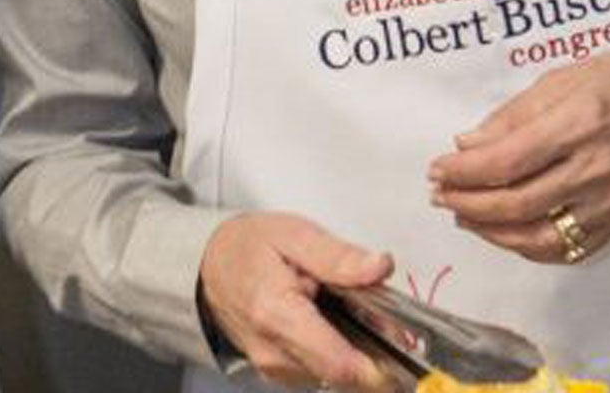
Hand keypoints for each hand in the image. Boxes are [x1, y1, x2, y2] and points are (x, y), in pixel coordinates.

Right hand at [198, 212, 396, 389]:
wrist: (206, 266)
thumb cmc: (247, 247)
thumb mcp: (292, 233)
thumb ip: (336, 255)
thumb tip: (379, 267)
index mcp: (277, 315)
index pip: (340, 365)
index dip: (381, 365)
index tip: (403, 344)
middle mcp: (275, 353)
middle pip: (345, 375)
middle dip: (372, 350)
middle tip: (377, 314)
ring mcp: (275, 369)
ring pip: (336, 376)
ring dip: (353, 349)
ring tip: (344, 310)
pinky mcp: (278, 374)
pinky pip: (321, 373)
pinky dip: (335, 351)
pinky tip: (327, 323)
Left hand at [426, 46, 609, 263]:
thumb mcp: (563, 77)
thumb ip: (513, 115)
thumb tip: (468, 144)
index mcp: (577, 124)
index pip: (506, 161)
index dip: (463, 171)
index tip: (436, 168)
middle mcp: (595, 169)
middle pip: (517, 204)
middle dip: (467, 203)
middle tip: (439, 194)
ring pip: (539, 237)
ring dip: (492, 232)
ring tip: (465, 215)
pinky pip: (567, 249)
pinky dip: (528, 248)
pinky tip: (505, 232)